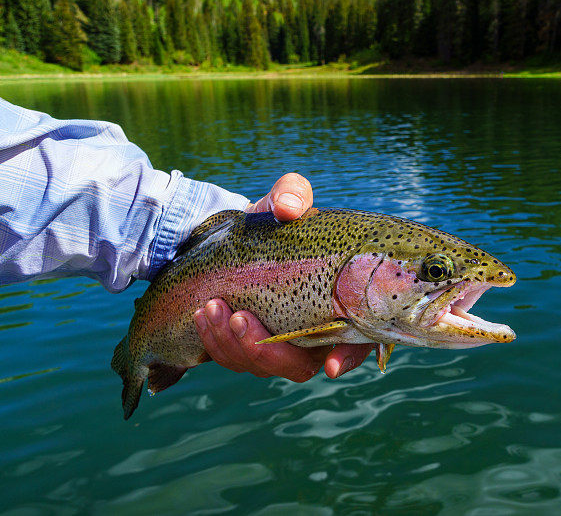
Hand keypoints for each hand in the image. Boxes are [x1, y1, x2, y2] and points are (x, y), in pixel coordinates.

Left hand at [193, 173, 373, 380]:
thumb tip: (287, 208)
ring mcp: (281, 345)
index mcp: (339, 302)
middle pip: (301, 365)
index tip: (331, 365)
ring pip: (263, 366)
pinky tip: (202, 314)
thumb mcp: (284, 199)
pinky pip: (235, 360)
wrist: (233, 235)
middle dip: (267, 350)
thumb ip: (292, 193)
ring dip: (233, 345)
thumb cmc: (274, 220)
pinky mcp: (251, 348)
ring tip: (210, 307)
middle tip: (239, 317)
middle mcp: (314, 332)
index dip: (349, 356)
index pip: (358, 340)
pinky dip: (215, 342)